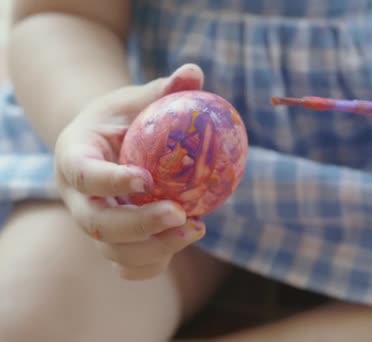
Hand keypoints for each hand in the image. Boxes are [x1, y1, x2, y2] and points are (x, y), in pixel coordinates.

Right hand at [54, 64, 206, 279]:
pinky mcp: (112, 242)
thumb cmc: (124, 117)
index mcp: (74, 158)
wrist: (107, 145)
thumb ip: (164, 88)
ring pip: (112, 250)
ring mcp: (93, 224)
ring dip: (155, 247)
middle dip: (139, 224)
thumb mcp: (138, 98)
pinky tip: (184, 240)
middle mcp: (77, 197)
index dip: (110, 181)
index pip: (84, 174)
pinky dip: (153, 263)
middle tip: (180, 214)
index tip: (145, 179)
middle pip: (96, 223)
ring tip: (197, 227)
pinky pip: (126, 266)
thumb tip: (195, 72)